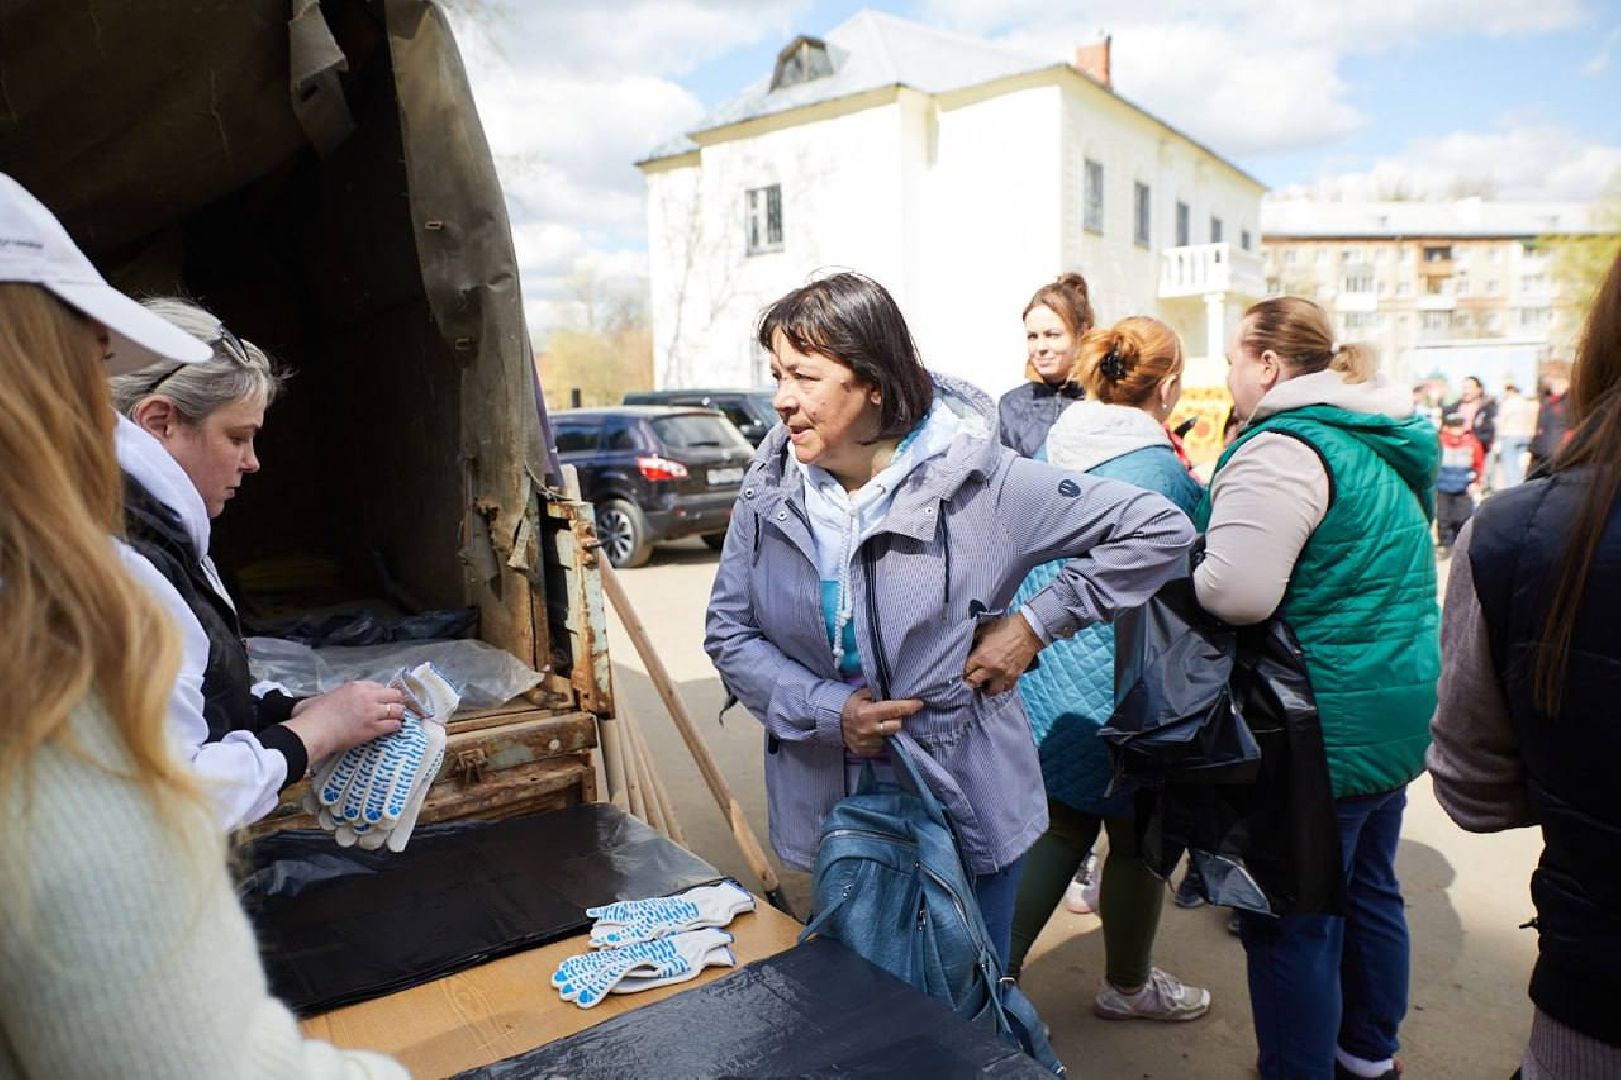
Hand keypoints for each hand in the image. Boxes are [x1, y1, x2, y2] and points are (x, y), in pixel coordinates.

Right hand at [283, 680, 405, 763]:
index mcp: (356, 686)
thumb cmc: (313, 715)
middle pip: (395, 695)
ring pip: (398, 710)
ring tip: (395, 719)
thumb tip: (333, 695)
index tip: (382, 700)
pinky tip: (392, 729)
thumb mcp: (324, 695)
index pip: (380, 686)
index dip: (382, 694)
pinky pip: (394, 725)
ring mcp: (372, 712)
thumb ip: (334, 693)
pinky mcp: (374, 728)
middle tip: (394, 709)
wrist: (314, 731)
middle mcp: (368, 696)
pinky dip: (395, 727)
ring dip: (398, 714)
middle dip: (396, 702)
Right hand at [840, 688, 923, 756]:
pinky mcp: (865, 752)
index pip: (894, 710)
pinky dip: (881, 740)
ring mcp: (867, 743)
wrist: (834, 722)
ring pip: (890, 737)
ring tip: (880, 725)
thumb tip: (897, 694)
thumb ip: (879, 695)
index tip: (919, 704)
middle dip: (897, 720)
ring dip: (888, 731)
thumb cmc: (851, 706)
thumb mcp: (862, 695)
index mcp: (867, 713)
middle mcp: (868, 729)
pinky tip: (874, 734)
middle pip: (896, 726)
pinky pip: (881, 747)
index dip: (908, 706)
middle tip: (892, 716)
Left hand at [963, 614, 1042, 695]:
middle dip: (970, 681)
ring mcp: (1003, 675)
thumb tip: (968, 648)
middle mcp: (990, 669)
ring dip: (986, 689)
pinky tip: (999, 683)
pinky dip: (1001, 687)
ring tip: (985, 685)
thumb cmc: (1005, 627)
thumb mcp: (984, 630)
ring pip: (991, 691)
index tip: (963, 672)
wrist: (1027, 630)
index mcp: (981, 656)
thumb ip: (974, 641)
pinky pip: (1006, 688)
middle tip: (970, 680)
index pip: (966, 670)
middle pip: (974, 683)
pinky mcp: (1015, 676)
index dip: (963, 671)